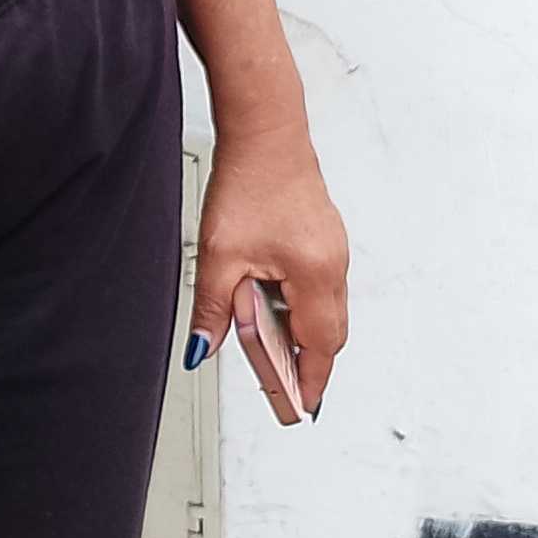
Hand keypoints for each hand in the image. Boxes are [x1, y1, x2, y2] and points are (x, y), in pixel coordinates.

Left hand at [185, 122, 348, 423]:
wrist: (266, 129)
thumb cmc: (249, 182)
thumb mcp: (219, 255)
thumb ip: (213, 310)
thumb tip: (204, 349)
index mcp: (314, 273)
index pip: (321, 347)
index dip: (310, 382)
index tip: (299, 408)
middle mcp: (334, 264)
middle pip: (330, 334)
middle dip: (308, 363)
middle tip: (282, 387)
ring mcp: (333, 250)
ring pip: (327, 310)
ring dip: (303, 333)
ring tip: (270, 349)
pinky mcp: (325, 238)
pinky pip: (322, 287)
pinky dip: (303, 306)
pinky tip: (272, 304)